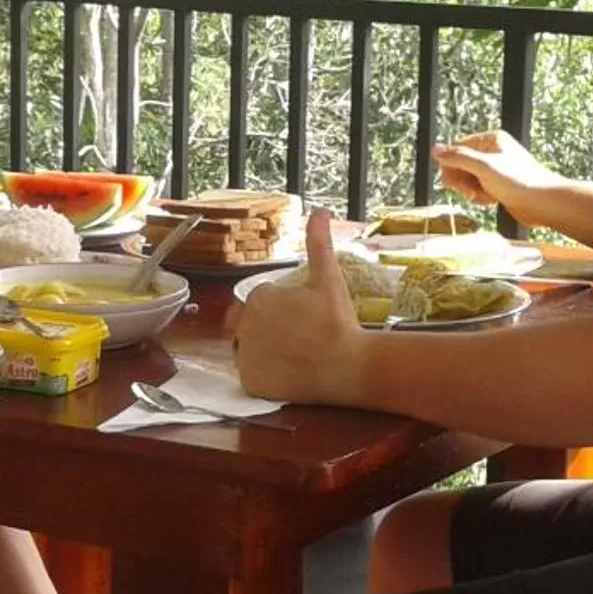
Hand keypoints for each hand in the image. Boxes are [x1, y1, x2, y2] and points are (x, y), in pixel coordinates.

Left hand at [235, 211, 369, 404]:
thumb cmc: (338, 321)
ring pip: (249, 349)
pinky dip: (265, 375)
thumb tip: (319, 211)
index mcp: (258, 299)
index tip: (305, 319)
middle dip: (272, 328)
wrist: (348, 366)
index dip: (286, 310)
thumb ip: (318, 243)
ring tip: (296, 354)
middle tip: (302, 338)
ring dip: (266, 350)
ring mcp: (245, 356)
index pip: (263, 302)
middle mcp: (244, 326)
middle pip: (253, 325)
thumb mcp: (329, 278)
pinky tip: (289, 371)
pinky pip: (251, 375)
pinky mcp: (249, 382)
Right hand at [431, 129, 558, 211]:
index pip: (457, 148)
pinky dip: (481, 196)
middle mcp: (492, 151)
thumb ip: (458, 158)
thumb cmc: (520, 181)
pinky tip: (491, 200)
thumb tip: (435, 149)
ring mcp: (496, 169)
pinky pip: (479, 189)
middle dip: (462, 181)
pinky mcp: (499, 184)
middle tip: (469, 192)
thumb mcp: (484, 167)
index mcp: (490, 140)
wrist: (543, 202)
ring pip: (469, 179)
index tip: (451, 182)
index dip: (450, 166)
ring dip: (472, 191)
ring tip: (485, 196)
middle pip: (460, 165)